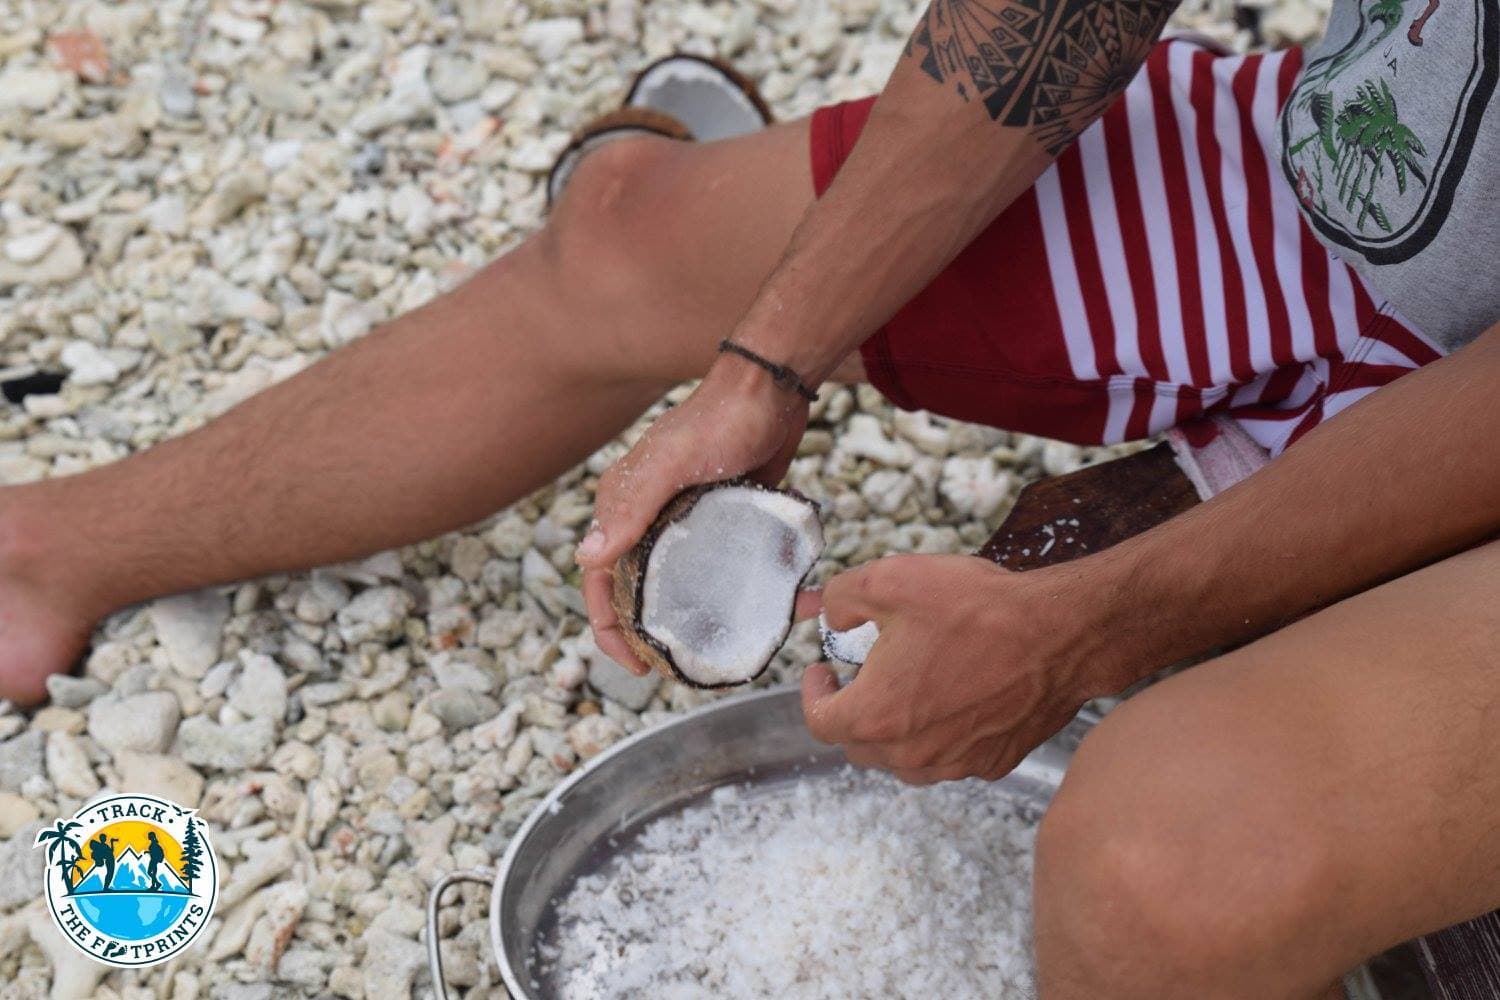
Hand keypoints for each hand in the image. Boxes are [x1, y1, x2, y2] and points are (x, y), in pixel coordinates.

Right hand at [576, 357, 809, 674]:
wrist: (773, 388)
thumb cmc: (720, 420)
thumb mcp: (672, 464)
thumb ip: (631, 508)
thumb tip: (587, 559)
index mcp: (622, 504)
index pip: (600, 580)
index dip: (609, 629)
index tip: (638, 666)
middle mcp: (647, 516)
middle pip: (637, 588)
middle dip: (649, 632)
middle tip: (679, 667)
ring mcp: (686, 519)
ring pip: (680, 580)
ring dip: (693, 614)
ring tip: (719, 645)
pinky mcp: (724, 517)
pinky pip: (721, 562)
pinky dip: (734, 587)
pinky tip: (762, 608)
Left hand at [802, 554, 1114, 783]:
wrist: (1061, 635)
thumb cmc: (979, 609)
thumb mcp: (894, 580)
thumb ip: (843, 596)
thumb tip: (828, 612)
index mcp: (877, 715)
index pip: (820, 721)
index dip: (813, 692)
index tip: (823, 670)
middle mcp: (912, 753)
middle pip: (858, 746)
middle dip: (852, 710)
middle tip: (865, 674)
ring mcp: (955, 764)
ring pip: (903, 760)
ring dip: (894, 731)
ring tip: (909, 688)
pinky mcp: (992, 764)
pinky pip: (950, 759)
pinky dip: (940, 736)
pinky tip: (954, 697)